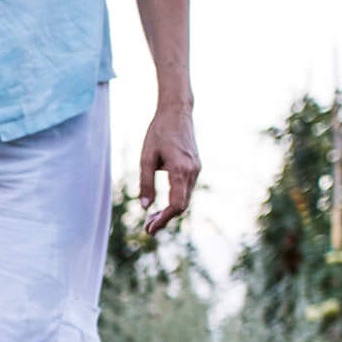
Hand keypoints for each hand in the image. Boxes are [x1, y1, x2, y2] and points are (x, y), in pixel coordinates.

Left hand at [137, 103, 199, 233]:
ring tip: (150, 219)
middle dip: (165, 219)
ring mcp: (196, 169)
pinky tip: (161, 206)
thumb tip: (145, 207)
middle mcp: (192, 172)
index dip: (163, 220)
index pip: (176, 205)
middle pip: (181, 206)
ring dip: (169, 212)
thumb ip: (145, 182)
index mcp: (180, 169)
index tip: (149, 229)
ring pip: (185, 199)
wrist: (177, 112)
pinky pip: (186, 190)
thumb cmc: (159, 132)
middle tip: (147, 228)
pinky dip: (175, 201)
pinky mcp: (195, 167)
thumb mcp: (146, 157)